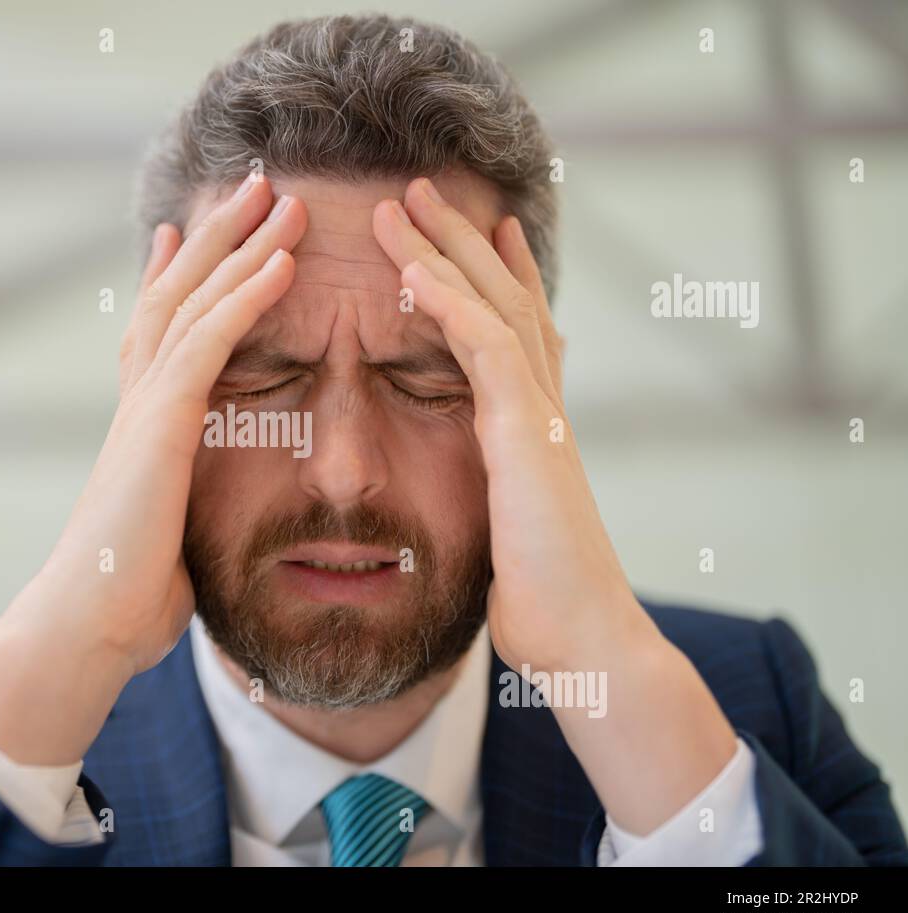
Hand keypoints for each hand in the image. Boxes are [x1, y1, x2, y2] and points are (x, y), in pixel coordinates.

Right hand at [46, 175, 304, 672]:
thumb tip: (200, 527)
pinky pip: (210, 342)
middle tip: (250, 187)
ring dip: (239, 244)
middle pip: (176, 293)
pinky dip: (246, 296)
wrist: (89, 625)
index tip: (187, 234)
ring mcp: (147, 406)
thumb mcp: (170, 532)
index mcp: (142, 423)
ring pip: (193, 300)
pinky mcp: (162, 424)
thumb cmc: (129, 595)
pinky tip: (281, 261)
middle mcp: (139, 399)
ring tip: (278, 196)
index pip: (158, 331)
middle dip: (215, 236)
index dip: (175, 277)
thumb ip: (186, 505)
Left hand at [372, 178, 737, 833]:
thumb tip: (480, 501)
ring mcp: (539, 416)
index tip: (472, 234)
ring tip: (406, 199)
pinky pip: (484, 348)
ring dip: (446, 249)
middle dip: (463, 241)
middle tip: (424, 189)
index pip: (513, 333)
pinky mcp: (528, 435)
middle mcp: (541, 409)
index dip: (493, 278)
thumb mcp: (508, 533)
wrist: (585, 645)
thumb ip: (494, 497)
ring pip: (493, 306)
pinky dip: (450, 302)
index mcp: (531, 430)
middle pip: (503, 299)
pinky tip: (413, 270)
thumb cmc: (544, 605)